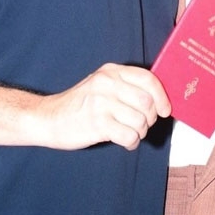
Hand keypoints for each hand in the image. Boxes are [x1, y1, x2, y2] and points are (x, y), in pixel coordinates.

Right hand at [38, 63, 170, 150]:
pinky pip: (129, 136)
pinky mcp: (97, 124)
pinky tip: (124, 141)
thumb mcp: (101, 85)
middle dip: (150, 118)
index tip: (165, 110)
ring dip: (140, 132)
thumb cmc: (80, 104)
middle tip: (142, 125)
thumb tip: (158, 99)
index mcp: (111, 71)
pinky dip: (131, 142)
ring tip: (130, 133)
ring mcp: (101, 103)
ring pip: (140, 121)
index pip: (148, 78)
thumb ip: (126, 87)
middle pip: (147, 102)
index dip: (161, 96)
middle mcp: (107, 84)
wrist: (48, 118)